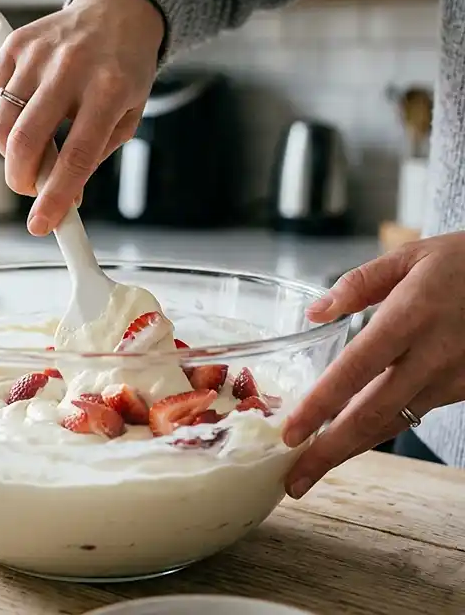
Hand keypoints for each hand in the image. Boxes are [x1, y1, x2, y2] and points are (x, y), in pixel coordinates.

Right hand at [0, 0, 163, 235]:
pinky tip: (21, 122)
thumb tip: (63, 194)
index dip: (56, 197)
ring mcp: (38, 55)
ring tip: (30, 154)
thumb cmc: (123, 69)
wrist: (117, 13)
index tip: (44, 224)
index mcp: (109, 89)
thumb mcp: (128, 116)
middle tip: (31, 190)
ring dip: (9, 154)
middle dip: (21, 181)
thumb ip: (95, 154)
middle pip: (27, 141)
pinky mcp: (15, 46)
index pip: (76, 157)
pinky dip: (0, 124)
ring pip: (1, 123)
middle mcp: (71, 69)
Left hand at [282, 232, 464, 498]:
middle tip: (293, 482)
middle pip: (372, 416)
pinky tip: (346, 442)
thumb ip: (359, 283)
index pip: (356, 371)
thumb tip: (315, 312)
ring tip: (311, 473)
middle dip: (329, 453)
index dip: (321, 407)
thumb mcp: (411, 256)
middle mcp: (432, 357)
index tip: (290, 434)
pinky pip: (411, 416)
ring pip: (392, 425)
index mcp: (410, 317)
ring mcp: (452, 379)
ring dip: (349, 451)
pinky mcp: (463, 390)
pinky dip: (377, 432)